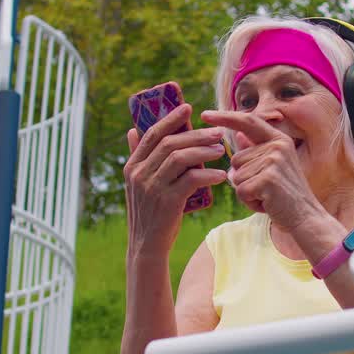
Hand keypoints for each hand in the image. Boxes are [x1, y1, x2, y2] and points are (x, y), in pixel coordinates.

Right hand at [124, 102, 227, 254]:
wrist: (147, 245)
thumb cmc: (149, 212)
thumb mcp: (138, 184)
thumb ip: (138, 157)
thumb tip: (133, 130)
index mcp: (132, 166)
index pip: (151, 134)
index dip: (170, 119)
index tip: (188, 108)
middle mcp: (139, 174)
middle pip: (170, 143)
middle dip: (196, 134)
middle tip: (217, 132)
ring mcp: (152, 187)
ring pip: (181, 158)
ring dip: (204, 151)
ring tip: (221, 150)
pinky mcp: (168, 201)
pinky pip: (192, 179)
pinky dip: (208, 174)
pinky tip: (221, 174)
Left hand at [200, 109, 321, 232]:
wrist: (305, 217)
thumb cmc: (285, 194)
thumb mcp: (271, 167)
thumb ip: (255, 150)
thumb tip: (239, 135)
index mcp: (279, 139)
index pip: (248, 122)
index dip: (225, 117)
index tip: (204, 115)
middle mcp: (277, 146)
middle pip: (236, 159)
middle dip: (244, 179)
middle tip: (266, 189)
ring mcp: (274, 161)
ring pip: (236, 176)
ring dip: (247, 192)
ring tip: (268, 196)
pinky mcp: (268, 179)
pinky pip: (241, 190)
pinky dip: (249, 201)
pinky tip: (267, 203)